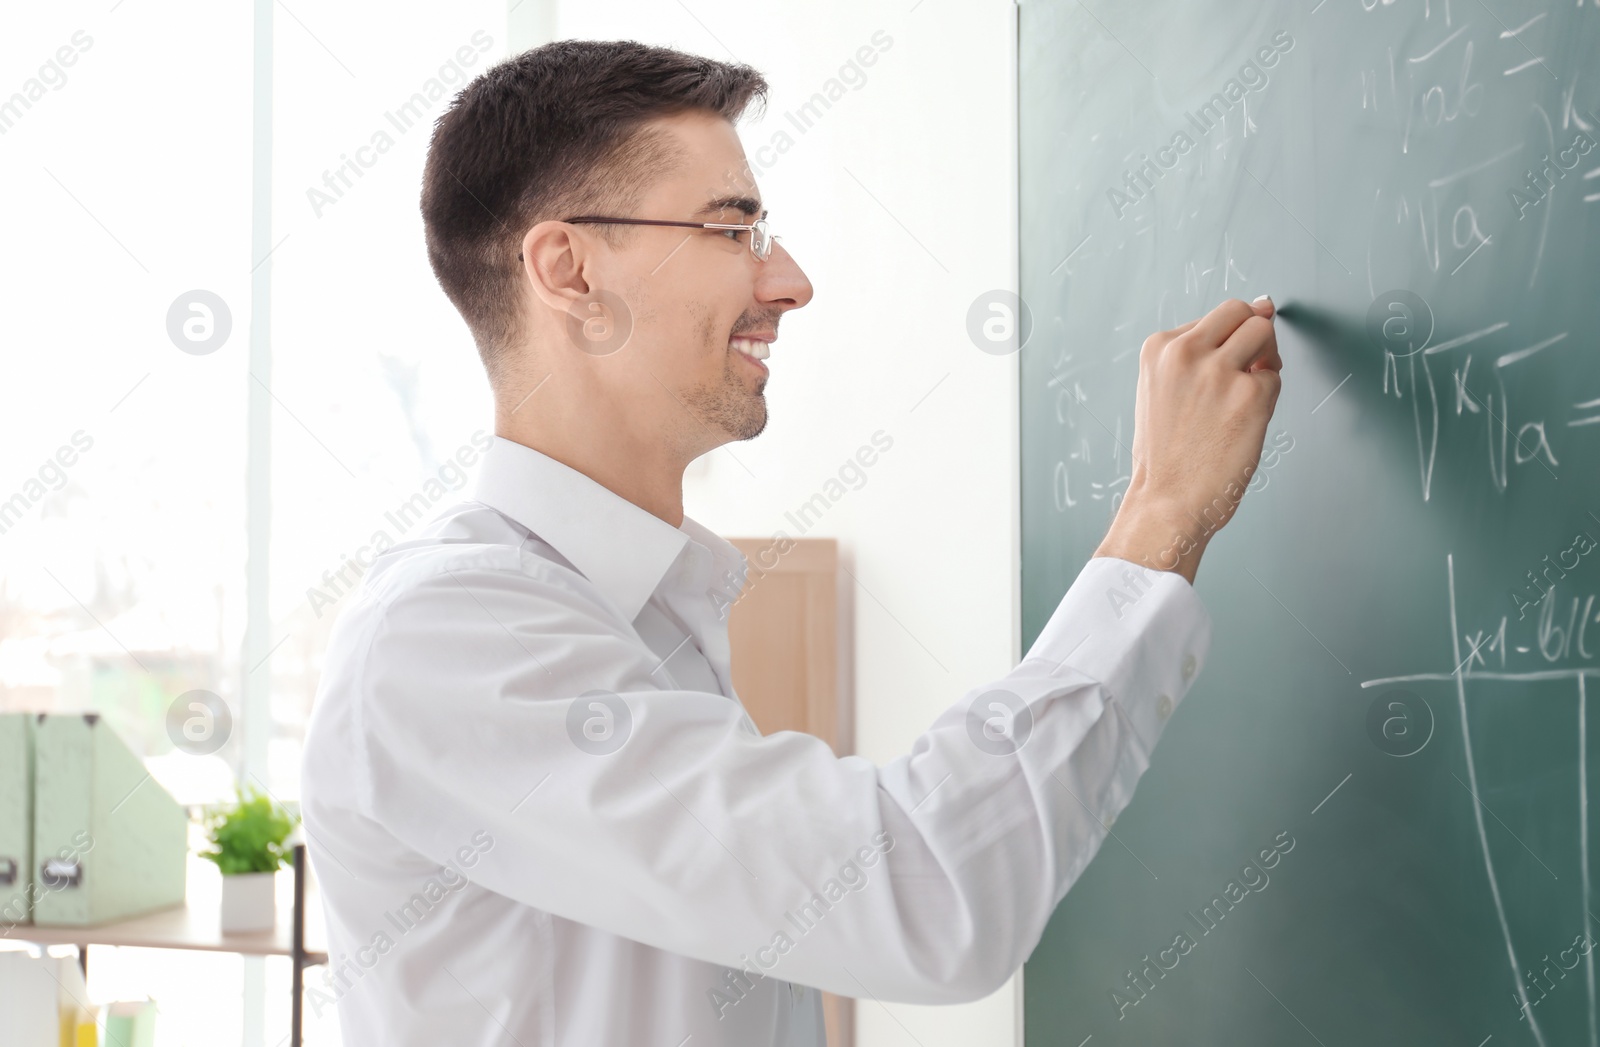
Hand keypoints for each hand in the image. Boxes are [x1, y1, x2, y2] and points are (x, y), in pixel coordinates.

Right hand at [1095, 296, 1281, 583]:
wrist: (1166, 501)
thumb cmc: (1166, 454)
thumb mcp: (1162, 388)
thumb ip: (1201, 351)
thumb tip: (1261, 306)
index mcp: (1159, 348)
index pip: (1214, 316)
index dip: (1228, 341)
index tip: (1223, 368)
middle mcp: (1186, 352)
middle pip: (1241, 311)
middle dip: (1251, 336)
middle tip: (1244, 373)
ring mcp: (1219, 371)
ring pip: (1264, 332)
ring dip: (1264, 359)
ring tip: (1242, 397)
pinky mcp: (1250, 394)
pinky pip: (1274, 378)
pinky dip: (1266, 398)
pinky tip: (1242, 423)